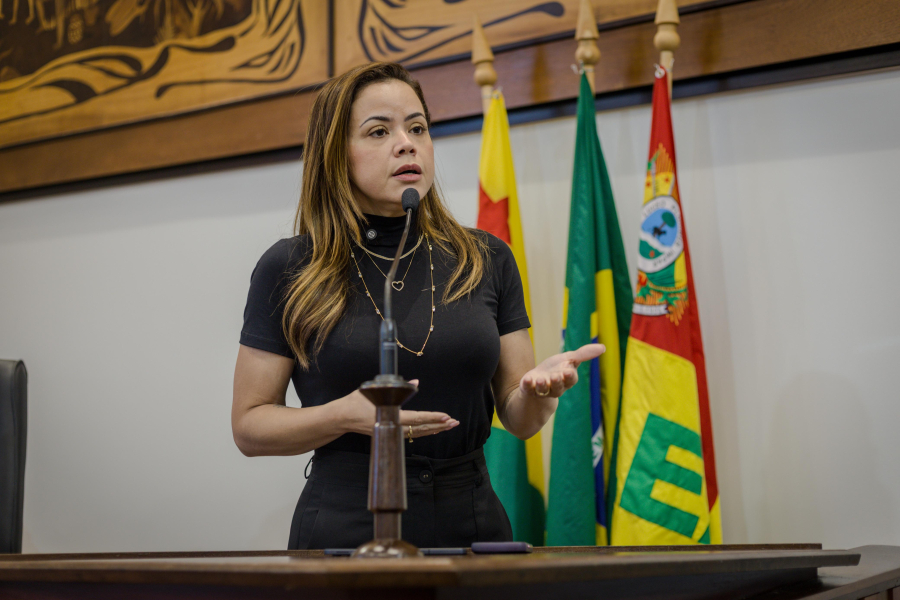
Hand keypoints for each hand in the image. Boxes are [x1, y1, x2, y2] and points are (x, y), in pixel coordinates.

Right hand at [340, 379, 458, 436]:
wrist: (341, 418)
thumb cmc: (355, 402)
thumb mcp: (374, 388)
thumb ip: (396, 386)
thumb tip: (415, 382)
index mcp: (389, 416)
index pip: (416, 418)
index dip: (432, 418)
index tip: (446, 417)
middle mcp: (392, 427)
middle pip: (420, 429)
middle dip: (439, 426)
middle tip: (454, 422)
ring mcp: (390, 433)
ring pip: (417, 434)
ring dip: (434, 429)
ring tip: (448, 426)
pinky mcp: (389, 434)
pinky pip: (411, 435)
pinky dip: (424, 431)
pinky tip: (433, 429)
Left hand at [519, 344, 605, 398]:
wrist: (538, 380)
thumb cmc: (556, 368)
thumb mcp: (569, 359)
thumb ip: (584, 354)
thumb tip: (603, 347)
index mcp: (566, 380)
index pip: (570, 380)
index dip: (569, 376)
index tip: (568, 370)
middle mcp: (555, 387)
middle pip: (557, 387)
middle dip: (557, 382)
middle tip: (555, 376)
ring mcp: (541, 390)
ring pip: (543, 390)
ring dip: (542, 385)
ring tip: (540, 379)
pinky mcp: (529, 389)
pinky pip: (528, 389)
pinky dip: (527, 385)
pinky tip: (527, 379)